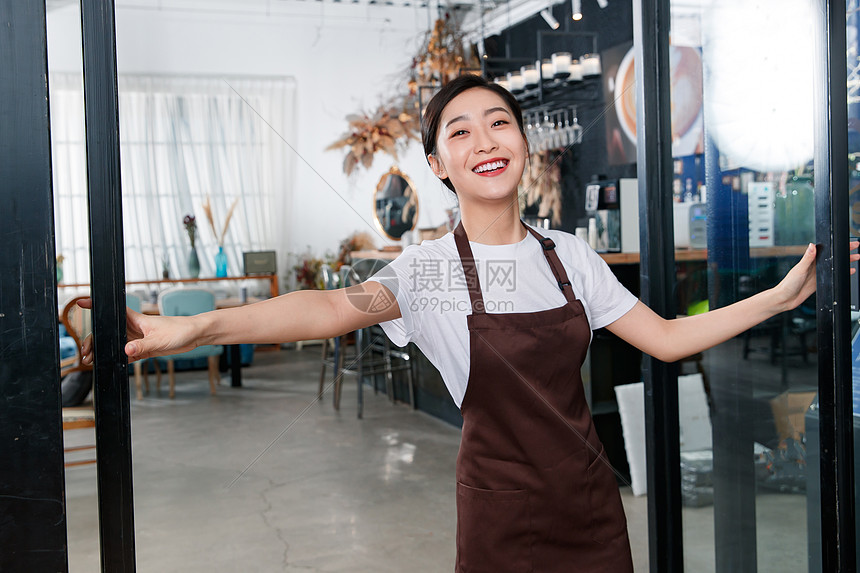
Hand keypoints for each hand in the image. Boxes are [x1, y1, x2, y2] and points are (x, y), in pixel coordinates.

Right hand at [77, 298, 199, 362]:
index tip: (81, 302)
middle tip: (86, 353)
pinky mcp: (144, 349)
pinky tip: (111, 365)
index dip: (97, 305)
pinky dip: (118, 359)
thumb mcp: (159, 340)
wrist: (195, 336)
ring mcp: (138, 339)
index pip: (113, 310)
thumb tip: (126, 350)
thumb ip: (142, 346)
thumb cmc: (180, 330)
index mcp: (135, 319)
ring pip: (115, 344)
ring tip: (92, 361)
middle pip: (108, 332)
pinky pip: (127, 354)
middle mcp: (134, 328)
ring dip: (104, 352)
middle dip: (95, 341)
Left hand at [774, 241, 859, 311]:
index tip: (846, 242)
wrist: (785, 299)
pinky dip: (841, 273)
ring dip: (844, 262)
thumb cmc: (787, 284)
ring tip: (855, 257)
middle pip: (832, 257)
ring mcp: (817, 275)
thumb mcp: (799, 269)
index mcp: (809, 261)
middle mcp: (814, 266)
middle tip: (855, 247)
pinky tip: (848, 271)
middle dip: (844, 252)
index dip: (836, 246)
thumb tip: (812, 245)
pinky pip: (832, 277)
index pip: (826, 251)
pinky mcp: (818, 283)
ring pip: (834, 266)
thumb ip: (807, 258)